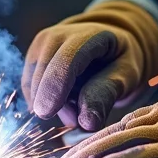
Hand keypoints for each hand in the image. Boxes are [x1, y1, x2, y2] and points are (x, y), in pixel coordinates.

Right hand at [22, 1, 157, 130]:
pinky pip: (31, 91)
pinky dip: (47, 101)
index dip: (54, 86)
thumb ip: (107, 93)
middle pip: (45, 75)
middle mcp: (58, 35)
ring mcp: (41, 46)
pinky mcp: (31, 59)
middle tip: (79, 121)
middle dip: (58, 106)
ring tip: (78, 103)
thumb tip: (86, 122)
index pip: (66, 60)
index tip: (46, 112)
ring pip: (34, 86)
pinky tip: (66, 99)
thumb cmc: (119, 58)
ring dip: (54, 105)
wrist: (106, 40)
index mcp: (88, 35)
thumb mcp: (126, 74)